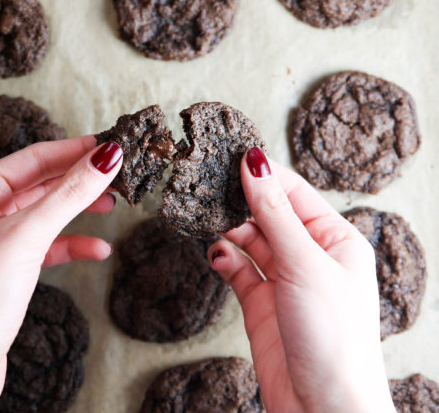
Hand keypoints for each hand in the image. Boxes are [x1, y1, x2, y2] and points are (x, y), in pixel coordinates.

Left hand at [0, 136, 121, 412]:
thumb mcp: (27, 235)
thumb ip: (70, 194)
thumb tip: (107, 157)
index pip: (32, 159)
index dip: (73, 150)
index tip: (108, 145)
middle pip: (41, 184)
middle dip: (79, 181)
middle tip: (115, 174)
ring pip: (45, 215)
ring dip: (79, 211)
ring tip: (111, 205)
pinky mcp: (7, 270)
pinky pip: (46, 247)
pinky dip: (73, 246)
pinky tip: (97, 250)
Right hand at [207, 148, 394, 412]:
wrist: (321, 410)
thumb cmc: (332, 336)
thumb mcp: (304, 263)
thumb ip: (274, 212)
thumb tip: (254, 163)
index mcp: (335, 239)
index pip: (294, 192)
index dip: (264, 174)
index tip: (232, 157)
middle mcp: (309, 255)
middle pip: (269, 213)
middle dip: (242, 201)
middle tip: (210, 188)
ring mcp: (284, 278)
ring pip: (250, 239)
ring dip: (230, 229)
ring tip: (209, 220)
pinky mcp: (261, 301)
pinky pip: (238, 268)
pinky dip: (225, 258)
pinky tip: (216, 255)